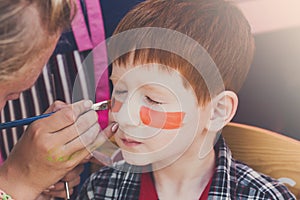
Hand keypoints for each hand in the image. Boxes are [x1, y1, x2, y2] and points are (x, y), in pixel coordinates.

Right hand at [0, 100, 114, 198]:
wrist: (23, 176)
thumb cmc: (28, 149)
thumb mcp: (34, 126)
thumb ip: (53, 112)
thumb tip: (72, 104)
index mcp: (41, 130)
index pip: (68, 114)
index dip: (81, 106)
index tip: (87, 103)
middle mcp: (51, 143)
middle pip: (80, 125)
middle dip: (91, 116)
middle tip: (92, 113)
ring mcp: (62, 156)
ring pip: (88, 137)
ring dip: (97, 126)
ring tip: (95, 122)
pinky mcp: (70, 165)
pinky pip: (90, 149)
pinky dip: (102, 138)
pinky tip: (108, 130)